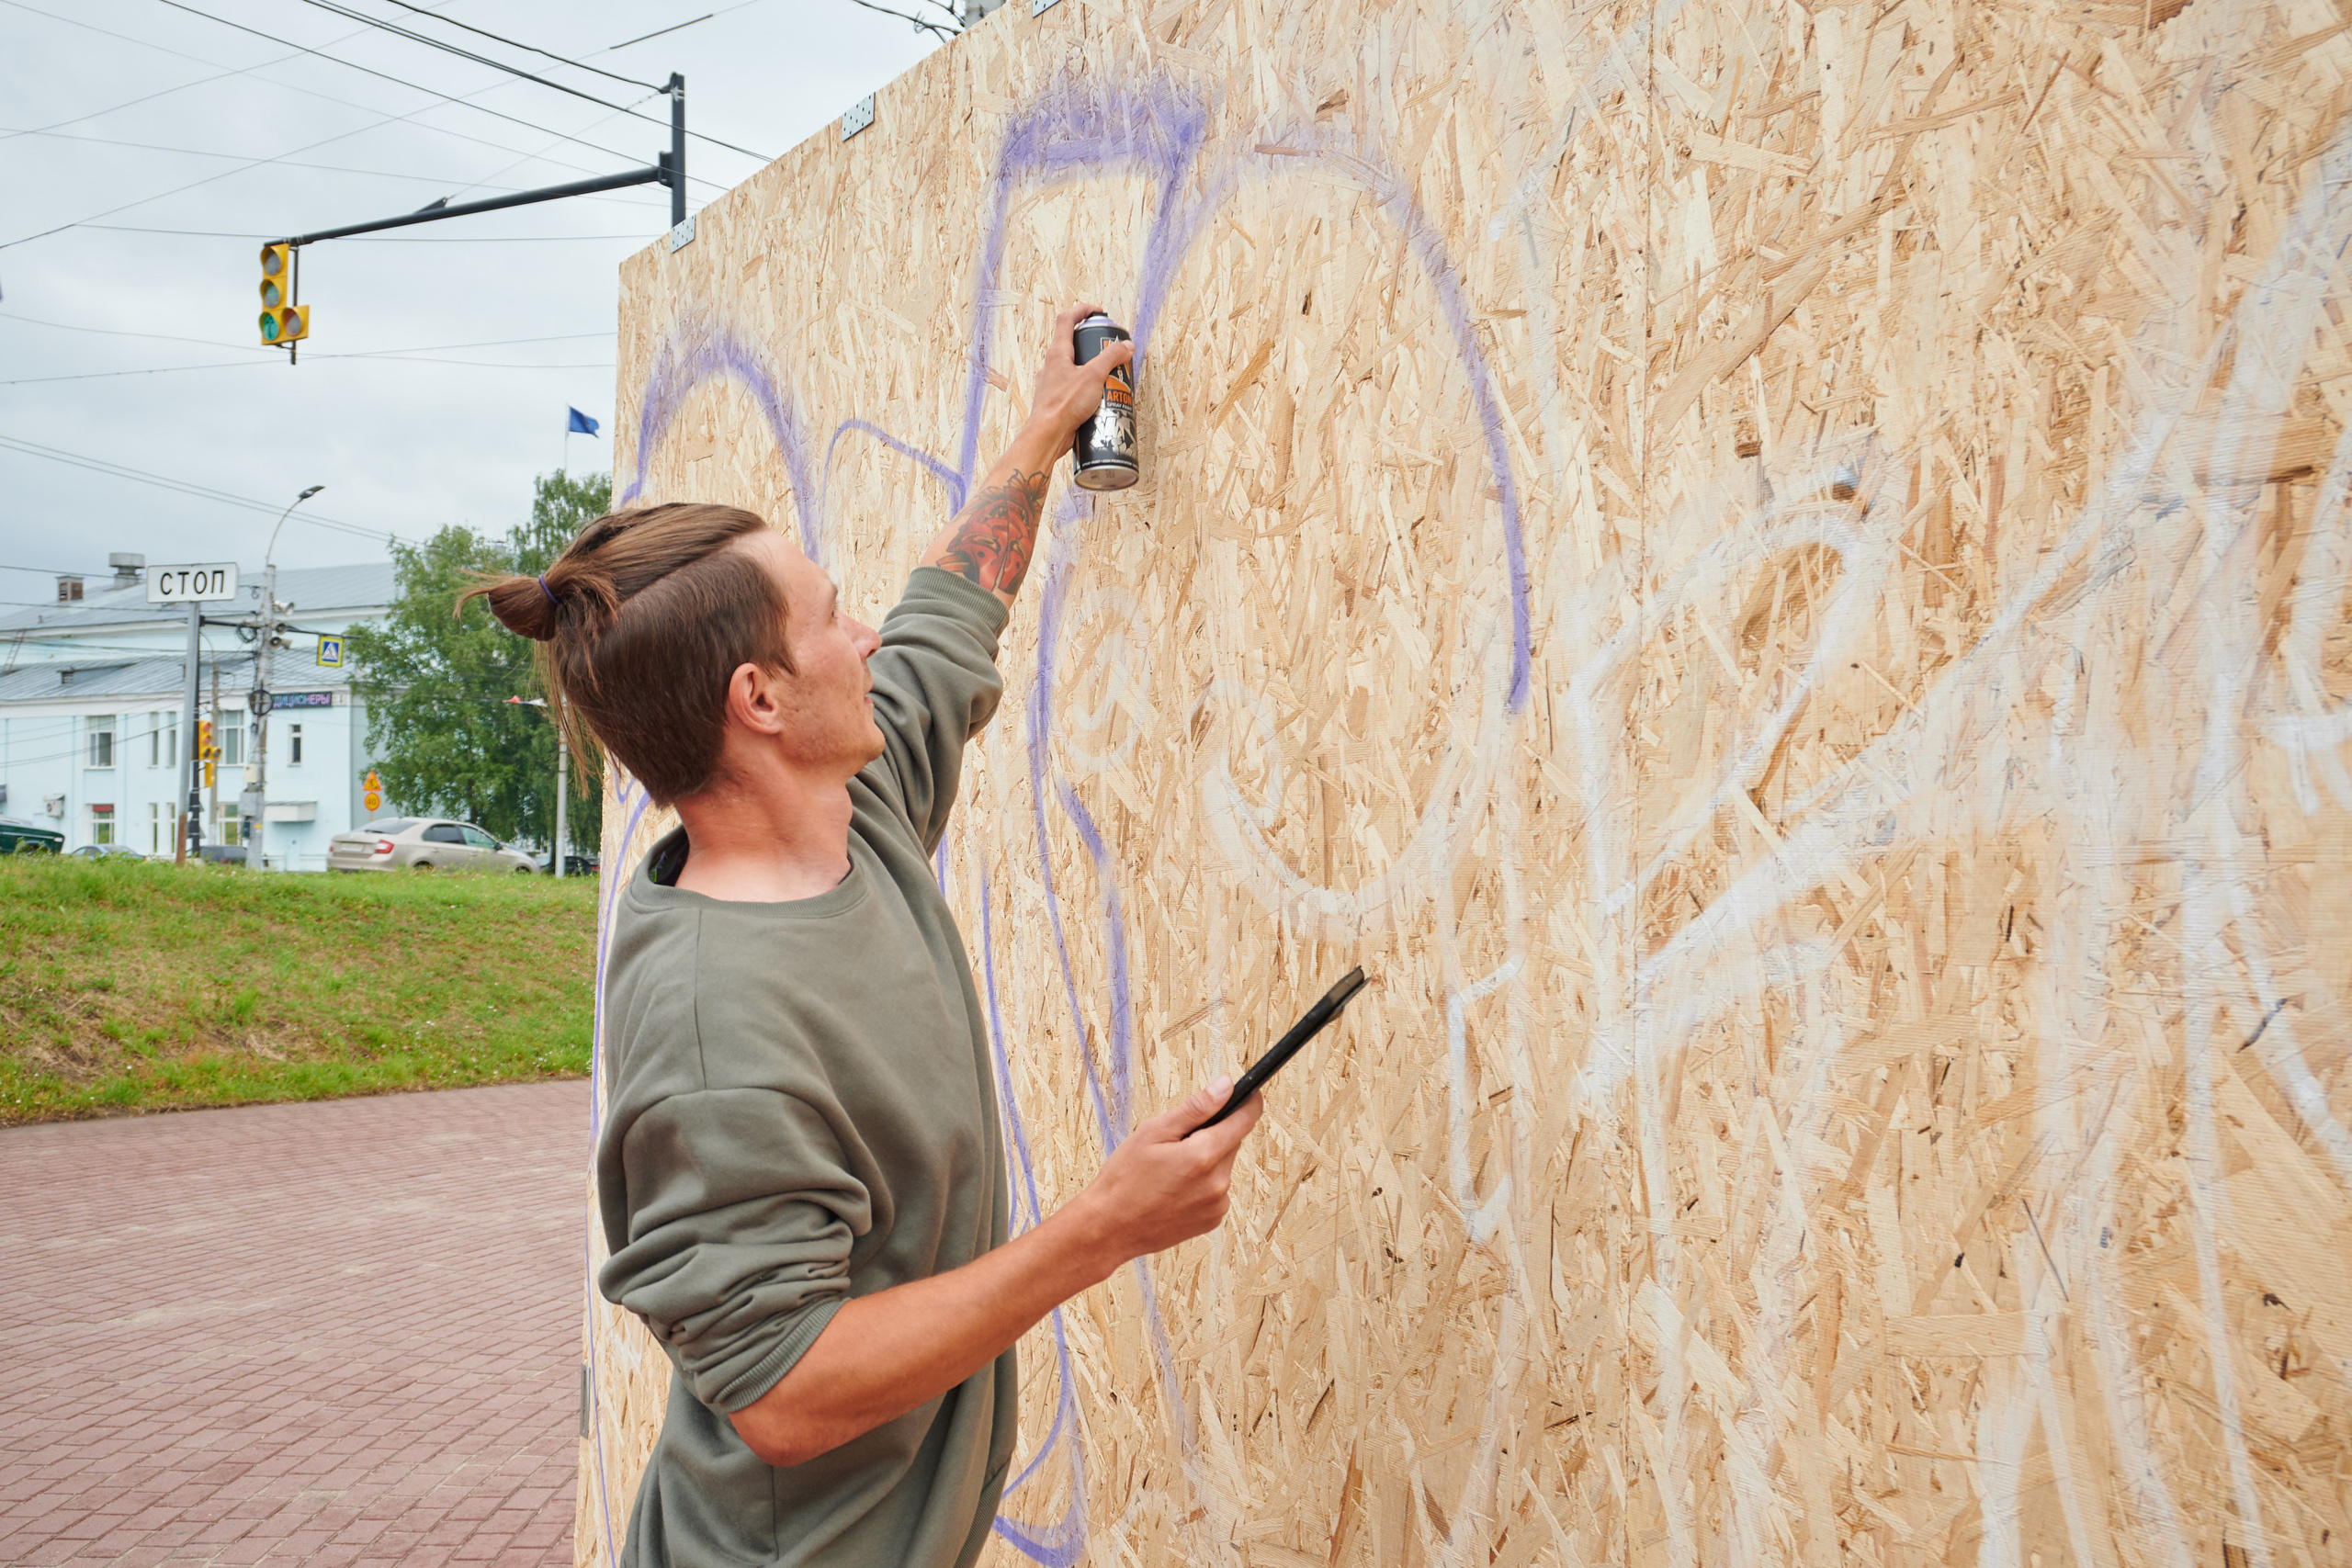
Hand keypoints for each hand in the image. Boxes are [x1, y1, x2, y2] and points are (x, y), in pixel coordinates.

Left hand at [1027, 301, 1134, 457]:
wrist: (1047, 435)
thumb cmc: (1064, 405)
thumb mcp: (1093, 376)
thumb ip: (1111, 358)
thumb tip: (1126, 346)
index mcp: (1057, 352)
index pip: (1067, 319)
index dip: (1083, 310)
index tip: (1099, 312)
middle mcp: (1052, 365)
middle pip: (1073, 344)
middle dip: (1094, 344)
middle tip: (1111, 350)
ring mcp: (1053, 383)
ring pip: (1075, 368)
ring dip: (1093, 369)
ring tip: (1110, 376)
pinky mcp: (1057, 400)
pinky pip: (1074, 388)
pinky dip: (1088, 388)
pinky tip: (1101, 398)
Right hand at [1075, 1077, 1263, 1262]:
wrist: (1109, 1228)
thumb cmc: (1124, 1179)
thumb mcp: (1153, 1132)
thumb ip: (1196, 1108)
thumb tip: (1226, 1086)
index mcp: (1204, 1155)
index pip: (1245, 1119)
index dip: (1248, 1102)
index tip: (1247, 1093)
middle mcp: (1218, 1183)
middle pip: (1230, 1142)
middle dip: (1211, 1135)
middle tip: (1176, 1142)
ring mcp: (1217, 1205)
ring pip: (1222, 1167)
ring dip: (1206, 1161)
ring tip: (1170, 1170)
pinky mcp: (1212, 1220)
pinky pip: (1216, 1190)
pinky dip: (1202, 1184)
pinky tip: (1175, 1189)